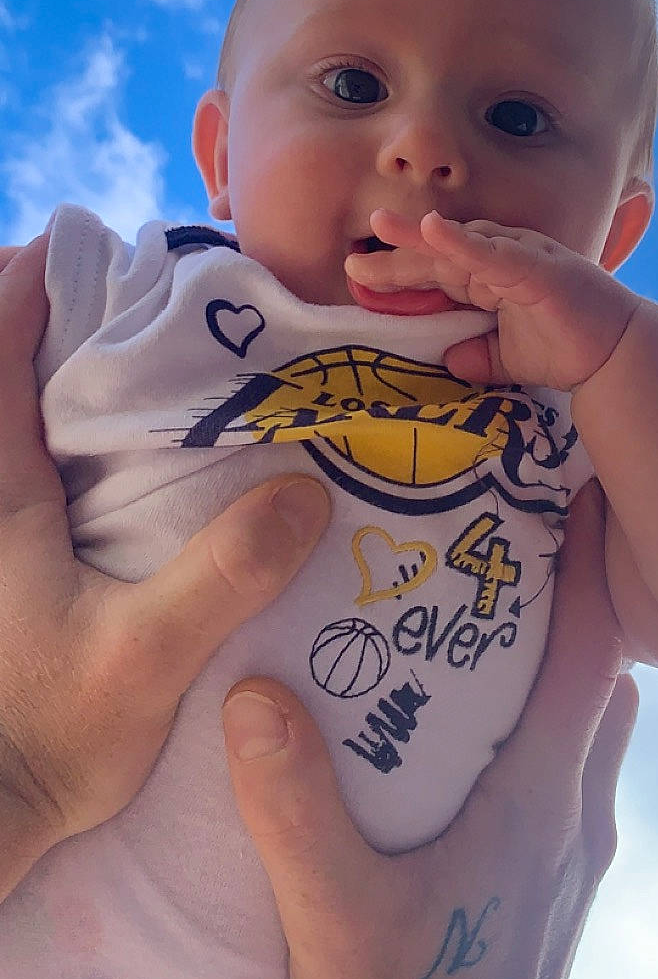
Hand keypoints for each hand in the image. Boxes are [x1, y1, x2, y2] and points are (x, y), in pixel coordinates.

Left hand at [0, 236, 331, 896]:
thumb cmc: (49, 736)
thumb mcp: (147, 659)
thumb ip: (223, 574)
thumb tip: (305, 491)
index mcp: (1, 489)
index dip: (24, 282)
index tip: (77, 241)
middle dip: (33, 313)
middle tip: (116, 290)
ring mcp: (0, 529)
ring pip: (9, 418)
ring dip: (42, 371)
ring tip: (125, 353)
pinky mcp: (15, 567)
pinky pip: (25, 465)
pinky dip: (52, 430)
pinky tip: (120, 450)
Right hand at [223, 480, 636, 978]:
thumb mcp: (330, 912)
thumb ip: (293, 807)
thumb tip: (255, 693)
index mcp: (541, 796)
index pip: (594, 651)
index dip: (592, 564)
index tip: (574, 489)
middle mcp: (581, 808)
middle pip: (605, 671)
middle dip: (574, 596)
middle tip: (507, 535)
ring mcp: (581, 845)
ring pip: (597, 718)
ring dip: (567, 660)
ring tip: (490, 613)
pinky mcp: (564, 875)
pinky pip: (578, 764)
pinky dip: (553, 717)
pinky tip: (484, 721)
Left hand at [344, 208, 639, 387]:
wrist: (617, 357)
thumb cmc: (568, 350)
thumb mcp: (508, 360)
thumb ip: (478, 357)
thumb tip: (448, 359)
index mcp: (492, 278)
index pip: (436, 271)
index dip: (398, 273)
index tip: (358, 276)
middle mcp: (503, 259)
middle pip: (440, 252)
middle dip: (397, 250)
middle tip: (354, 251)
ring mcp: (521, 258)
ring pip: (461, 244)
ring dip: (421, 235)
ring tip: (382, 226)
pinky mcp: (538, 269)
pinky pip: (495, 253)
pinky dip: (463, 241)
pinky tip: (433, 230)